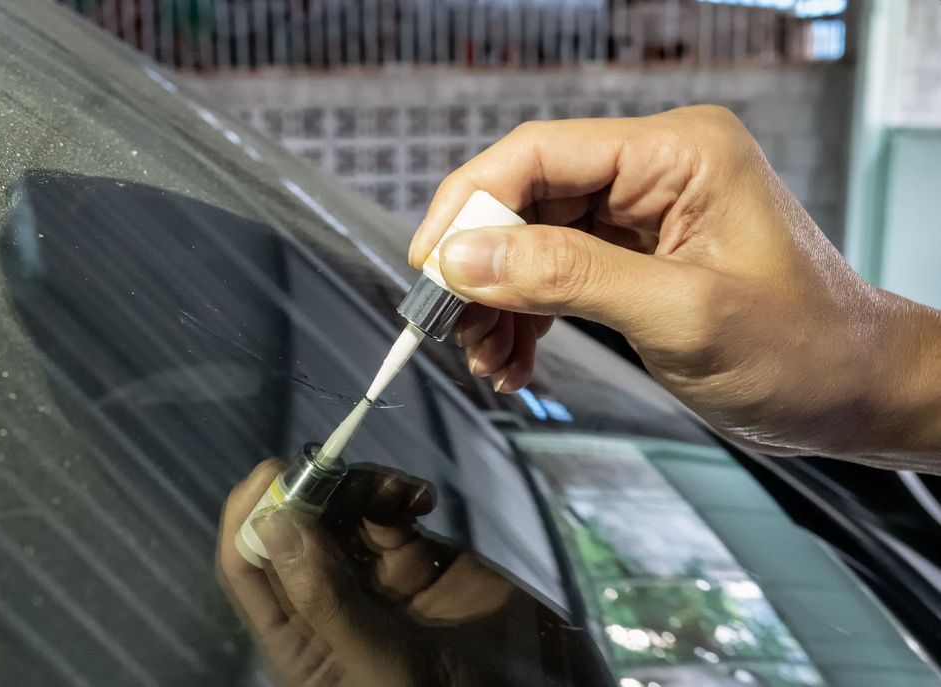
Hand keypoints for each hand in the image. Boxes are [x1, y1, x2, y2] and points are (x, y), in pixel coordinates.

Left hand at [217, 460, 608, 685]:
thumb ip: (325, 598)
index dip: (249, 518)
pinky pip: (389, 509)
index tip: (273, 474)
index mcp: (300, 638)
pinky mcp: (413, 555)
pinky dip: (399, 491)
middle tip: (332, 464)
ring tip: (397, 490)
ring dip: (358, 485)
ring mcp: (371, 575)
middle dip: (309, 489)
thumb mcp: (377, 663)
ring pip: (339, 507)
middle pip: (293, 527)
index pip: (248, 569)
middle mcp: (327, 601)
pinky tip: (422, 498)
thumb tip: (273, 525)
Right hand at [409, 106, 940, 462]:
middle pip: (526, 197)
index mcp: (679, 154)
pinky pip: (555, 272)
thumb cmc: (805, 350)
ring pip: (531, 240)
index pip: (540, 153)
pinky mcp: (635, 255)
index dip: (471, 205)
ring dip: (498, 301)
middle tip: (449, 325)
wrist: (854, 394)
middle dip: (481, 266)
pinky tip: (513, 359)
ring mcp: (643, 213)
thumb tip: (466, 259)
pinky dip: (525, 316)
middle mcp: (656, 171)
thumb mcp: (681, 315)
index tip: (431, 267)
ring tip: (487, 360)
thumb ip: (567, 278)